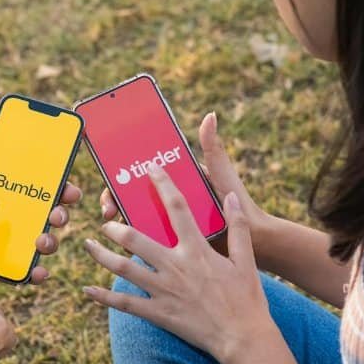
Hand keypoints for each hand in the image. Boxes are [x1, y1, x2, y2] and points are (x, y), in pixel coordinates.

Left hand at [0, 117, 82, 283]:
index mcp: (7, 194)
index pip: (41, 189)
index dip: (60, 187)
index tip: (67, 186)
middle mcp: (13, 218)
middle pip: (49, 215)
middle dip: (62, 213)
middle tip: (58, 212)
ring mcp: (10, 243)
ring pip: (43, 242)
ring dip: (51, 241)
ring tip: (42, 240)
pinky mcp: (2, 265)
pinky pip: (26, 270)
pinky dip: (37, 272)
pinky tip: (38, 270)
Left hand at [83, 164, 272, 363]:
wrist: (242, 337)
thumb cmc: (246, 299)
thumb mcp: (246, 259)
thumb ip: (238, 226)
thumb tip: (231, 197)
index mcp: (197, 250)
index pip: (176, 208)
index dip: (163, 185)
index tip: (151, 170)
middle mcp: (176, 266)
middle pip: (136, 239)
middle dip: (116, 227)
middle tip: (105, 221)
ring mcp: (164, 290)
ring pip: (124, 268)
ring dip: (102, 256)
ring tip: (88, 246)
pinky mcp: (158, 313)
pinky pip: (124, 303)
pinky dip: (103, 296)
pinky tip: (87, 290)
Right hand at [99, 113, 266, 231]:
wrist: (255, 239)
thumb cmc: (239, 203)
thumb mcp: (221, 174)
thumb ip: (213, 148)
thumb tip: (210, 116)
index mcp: (179, 179)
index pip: (144, 173)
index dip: (123, 174)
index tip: (113, 177)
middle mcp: (172, 199)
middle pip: (134, 196)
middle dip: (116, 200)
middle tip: (108, 210)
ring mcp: (172, 222)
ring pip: (138, 219)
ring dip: (121, 223)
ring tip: (112, 229)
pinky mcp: (174, 243)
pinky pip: (150, 241)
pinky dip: (136, 242)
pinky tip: (124, 248)